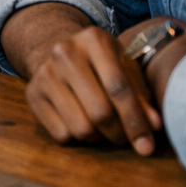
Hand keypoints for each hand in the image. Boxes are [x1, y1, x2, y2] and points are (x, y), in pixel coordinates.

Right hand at [24, 22, 161, 155]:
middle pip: (100, 112)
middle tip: (125, 138)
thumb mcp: (123, 66)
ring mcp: (45, 73)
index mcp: (94, 40)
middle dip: (118, 134)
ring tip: (104, 129)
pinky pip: (61, 134)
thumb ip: (140, 94)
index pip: (119, 88)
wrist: (54, 50)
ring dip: (98, 138)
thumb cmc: (99, 62)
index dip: (135, 121)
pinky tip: (81, 123)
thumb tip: (153, 126)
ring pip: (81, 128)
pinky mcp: (32, 93)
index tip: (147, 146)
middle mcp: (65, 52)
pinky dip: (77, 138)